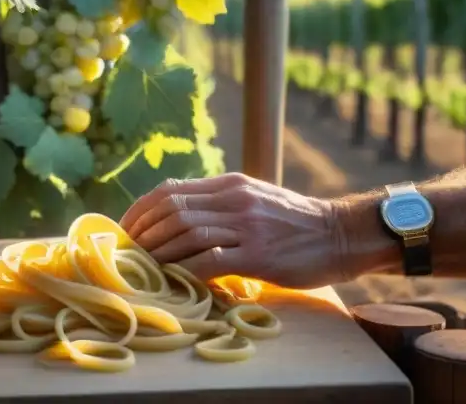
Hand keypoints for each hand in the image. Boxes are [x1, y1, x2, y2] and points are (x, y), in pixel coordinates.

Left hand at [119, 173, 347, 288]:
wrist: (340, 234)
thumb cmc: (296, 223)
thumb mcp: (254, 199)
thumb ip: (220, 204)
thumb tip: (179, 219)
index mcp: (229, 184)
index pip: (170, 191)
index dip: (140, 210)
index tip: (126, 231)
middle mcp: (234, 199)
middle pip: (171, 210)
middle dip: (142, 233)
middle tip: (127, 255)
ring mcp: (247, 225)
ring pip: (186, 232)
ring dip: (158, 252)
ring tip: (143, 269)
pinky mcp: (259, 253)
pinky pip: (211, 260)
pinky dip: (186, 270)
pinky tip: (175, 281)